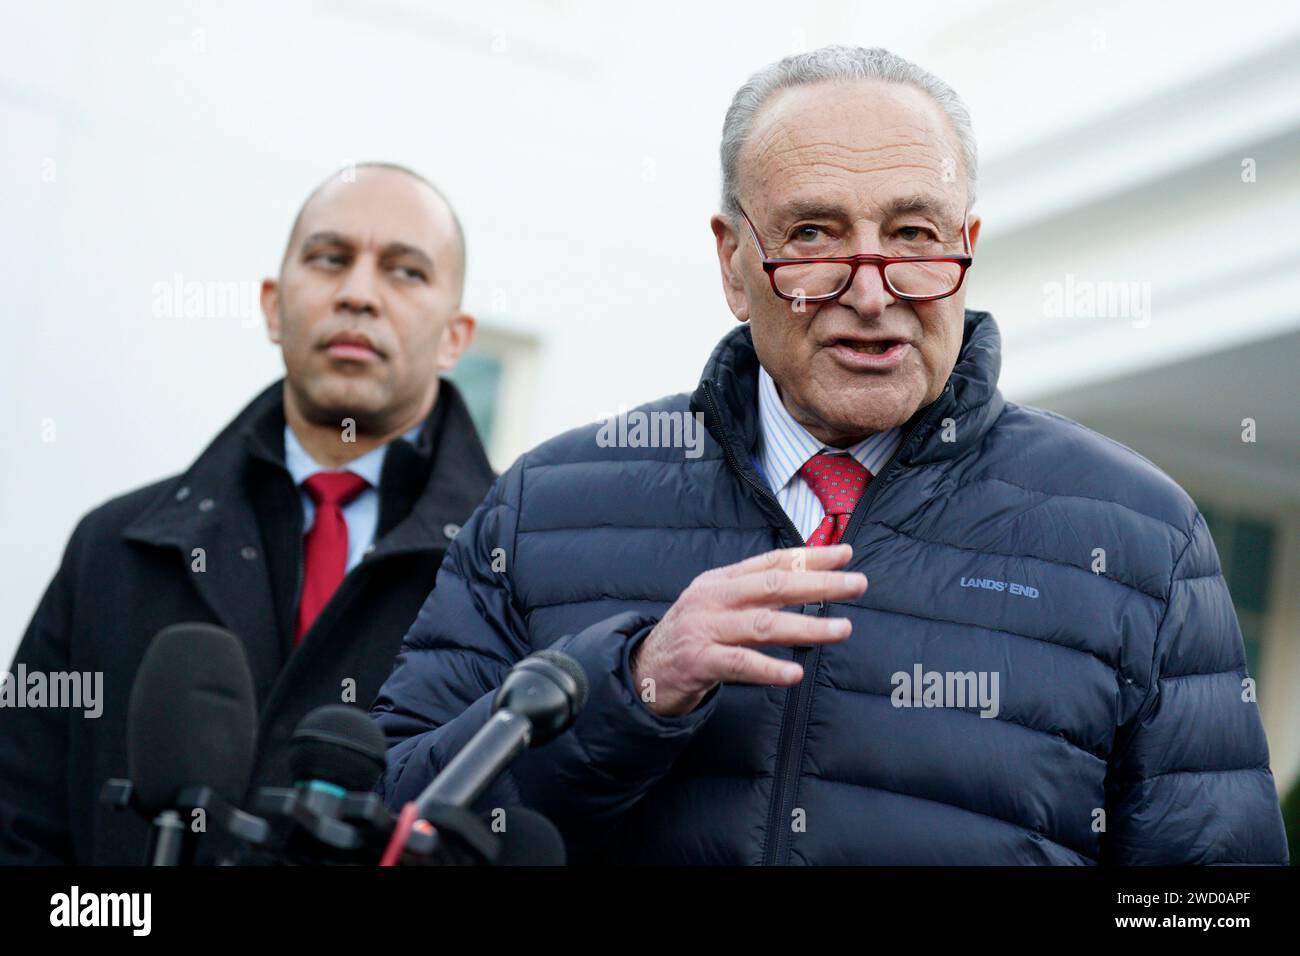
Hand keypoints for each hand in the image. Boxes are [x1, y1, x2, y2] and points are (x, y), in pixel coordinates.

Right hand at [629, 544, 865, 716]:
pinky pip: (740, 663)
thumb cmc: (691, 638)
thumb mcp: (719, 606)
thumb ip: (756, 596)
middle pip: (774, 585)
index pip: (772, 562)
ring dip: (807, 626)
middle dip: (820, 583)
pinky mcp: (698, 660)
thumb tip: (809, 583)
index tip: (846, 554)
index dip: (811, 557)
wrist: (643, 671)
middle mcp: (714, 598)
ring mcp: (705, 628)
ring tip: (841, 629)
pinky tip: (795, 674)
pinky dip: (769, 668)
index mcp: (722, 580)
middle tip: (857, 584)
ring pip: (763, 623)